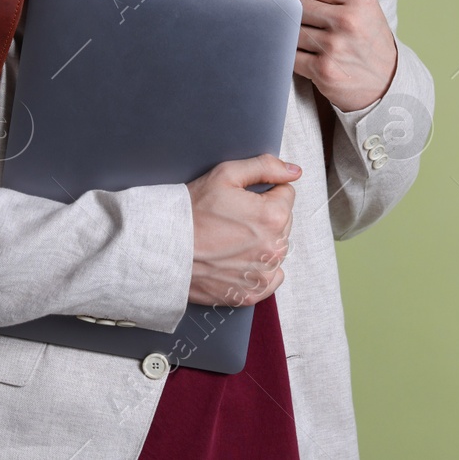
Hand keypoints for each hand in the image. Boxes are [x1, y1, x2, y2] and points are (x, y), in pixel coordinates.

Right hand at [185, 154, 299, 306]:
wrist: (164, 247)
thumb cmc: (191, 211)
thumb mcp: (226, 174)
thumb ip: (266, 166)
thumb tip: (294, 171)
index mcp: (273, 216)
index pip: (286, 194)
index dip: (263, 192)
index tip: (242, 199)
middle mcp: (274, 248)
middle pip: (283, 222)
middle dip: (264, 216)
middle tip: (232, 217)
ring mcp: (263, 274)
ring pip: (276, 248)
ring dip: (261, 242)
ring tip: (230, 238)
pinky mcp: (250, 293)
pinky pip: (270, 278)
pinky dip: (258, 269)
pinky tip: (236, 259)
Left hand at [293, 0, 397, 111]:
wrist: (388, 81)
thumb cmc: (368, 38)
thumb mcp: (363, 6)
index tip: (312, 4)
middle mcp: (348, 19)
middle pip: (295, 7)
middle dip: (298, 16)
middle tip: (312, 26)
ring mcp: (334, 46)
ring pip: (290, 32)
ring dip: (296, 38)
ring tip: (314, 43)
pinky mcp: (323, 70)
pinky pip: (290, 56)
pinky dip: (295, 58)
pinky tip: (311, 58)